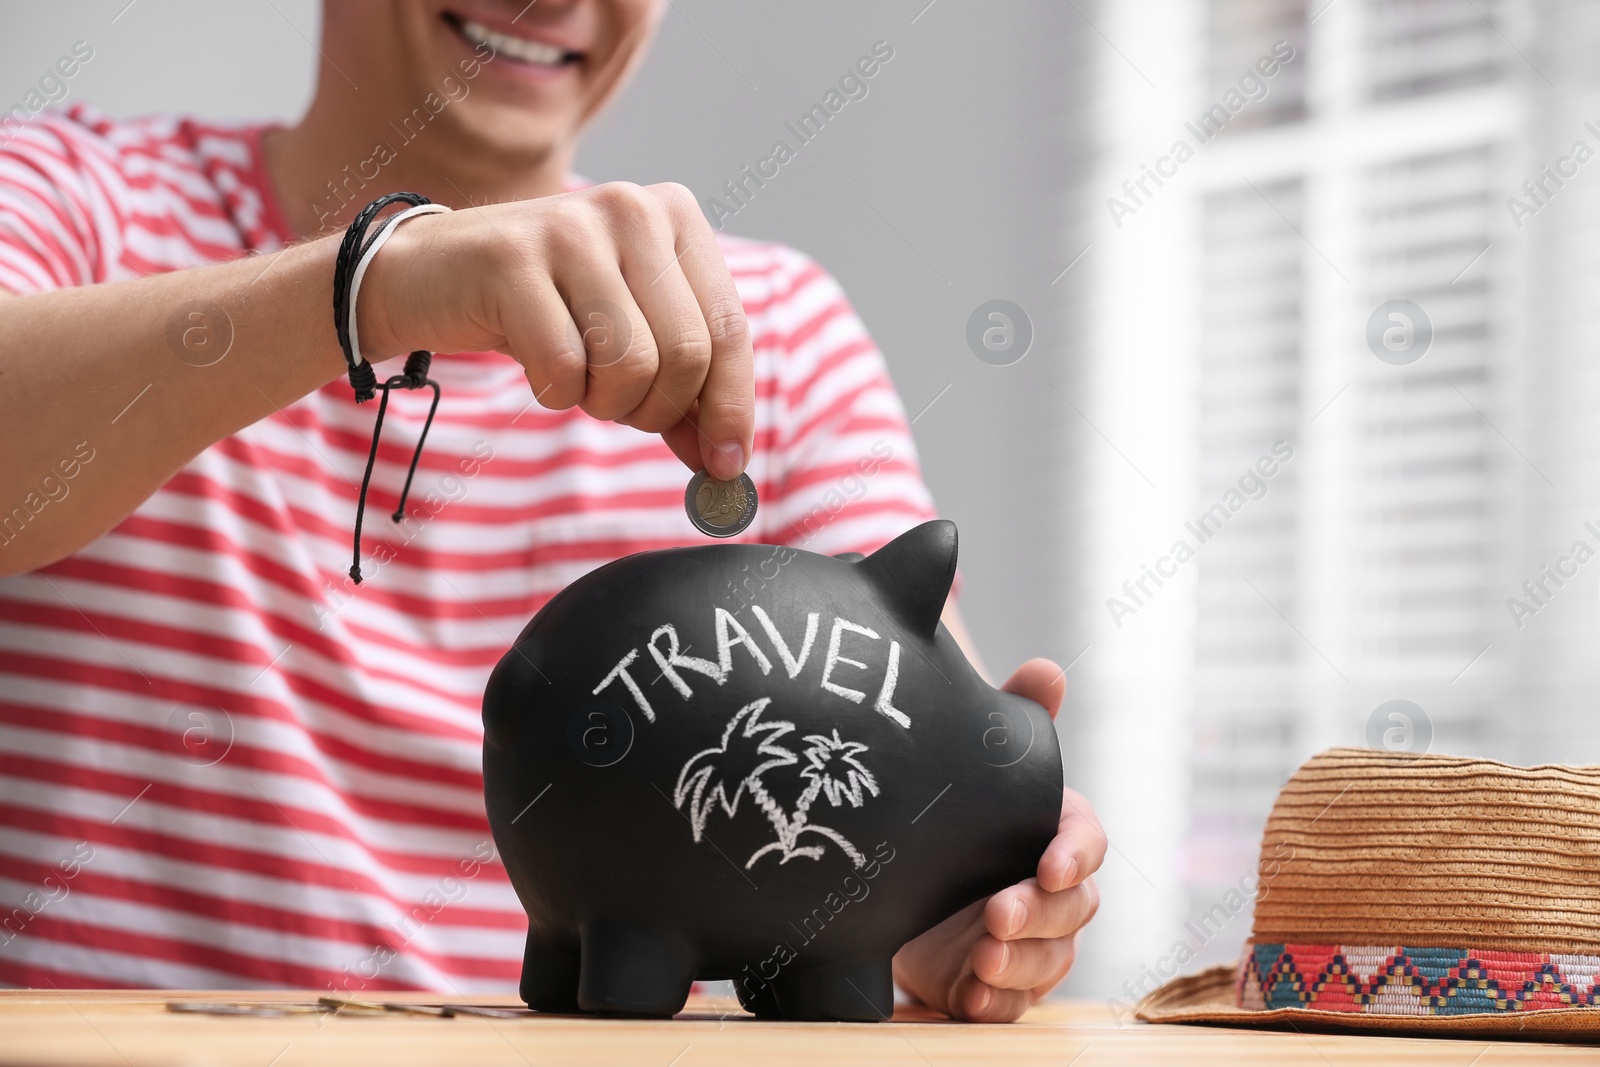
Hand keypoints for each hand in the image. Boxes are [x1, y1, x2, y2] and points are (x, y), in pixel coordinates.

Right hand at [360, 182, 753, 479]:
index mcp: (676, 215)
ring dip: (603, 401)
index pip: (729, 329)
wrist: (427, 274)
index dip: (731, 406)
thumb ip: (683, 390)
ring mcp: (572, 227)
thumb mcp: (627, 335)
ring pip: (632, 365)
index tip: (726, 464)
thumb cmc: (544, 308)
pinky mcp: (513, 260)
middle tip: (617, 406)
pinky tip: (535, 364)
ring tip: (576, 378)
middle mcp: (633, 207)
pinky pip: (564, 367)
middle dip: (656, 408)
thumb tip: (726, 460)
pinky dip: (554, 391)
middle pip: (686, 354)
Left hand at [891, 657, 1105, 1021]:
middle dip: (1039, 915)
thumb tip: (1049, 669)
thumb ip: (1014, 718)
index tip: (1050, 864)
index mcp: (1052, 833)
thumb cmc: (951, 812)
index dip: (1075, 854)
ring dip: (1019, 964)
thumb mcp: (972, 764)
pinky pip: (1012, 1004)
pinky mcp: (994, 982)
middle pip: (1072, 909)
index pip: (1086, 842)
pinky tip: (973, 999)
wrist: (894, 870)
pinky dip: (997, 1005)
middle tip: (997, 913)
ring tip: (981, 959)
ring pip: (1049, 960)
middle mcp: (1048, 890)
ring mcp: (1026, 940)